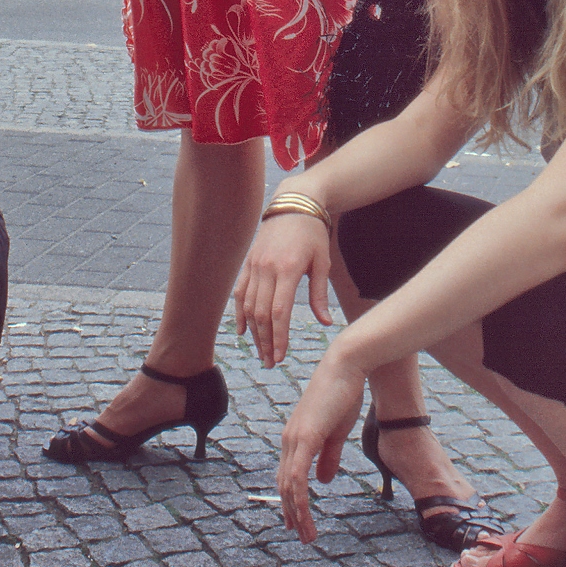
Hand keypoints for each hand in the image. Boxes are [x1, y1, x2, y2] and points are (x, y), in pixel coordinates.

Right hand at [234, 215, 332, 366]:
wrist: (294, 203)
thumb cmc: (313, 233)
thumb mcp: (322, 262)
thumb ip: (319, 294)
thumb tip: (325, 323)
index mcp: (287, 269)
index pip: (279, 312)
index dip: (279, 337)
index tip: (281, 356)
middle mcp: (266, 268)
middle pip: (261, 314)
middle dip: (266, 341)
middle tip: (272, 363)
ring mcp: (254, 265)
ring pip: (248, 306)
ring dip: (254, 332)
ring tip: (261, 352)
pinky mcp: (248, 262)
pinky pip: (240, 292)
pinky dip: (240, 313)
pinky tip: (243, 331)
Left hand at [277, 352, 365, 544]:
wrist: (346, 366)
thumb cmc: (343, 394)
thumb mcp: (337, 432)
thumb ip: (328, 457)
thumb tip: (322, 481)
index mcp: (296, 438)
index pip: (287, 476)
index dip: (290, 501)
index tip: (296, 522)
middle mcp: (289, 439)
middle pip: (284, 485)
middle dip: (292, 513)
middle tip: (302, 536)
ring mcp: (294, 438)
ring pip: (289, 486)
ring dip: (297, 513)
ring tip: (307, 535)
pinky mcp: (305, 438)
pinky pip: (297, 476)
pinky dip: (299, 499)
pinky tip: (304, 515)